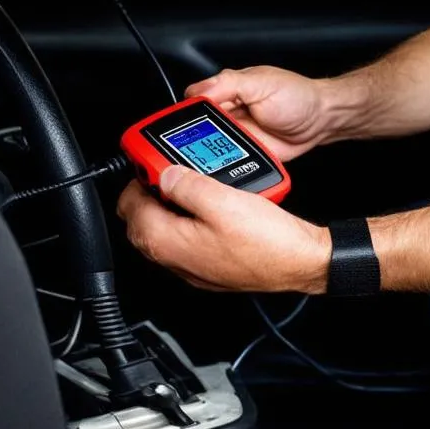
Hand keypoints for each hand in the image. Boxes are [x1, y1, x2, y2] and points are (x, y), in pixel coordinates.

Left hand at [117, 166, 330, 292]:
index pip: (130, 208)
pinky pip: (185, 240)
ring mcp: (193, 266)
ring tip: (187, 183)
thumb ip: (187, 185)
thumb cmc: (267, 240)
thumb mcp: (223, 199)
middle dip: (148, 193)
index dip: (137, 179)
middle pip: (141, 222)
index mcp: (168, 241)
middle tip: (164, 170)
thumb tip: (165, 174)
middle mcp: (175, 260)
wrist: (299, 262)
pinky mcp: (210, 267)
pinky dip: (186, 220)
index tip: (149, 161)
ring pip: (163, 232)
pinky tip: (207, 206)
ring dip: (167, 206)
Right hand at [186, 66, 327, 161]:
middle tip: (191, 151)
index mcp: (226, 92)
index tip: (180, 128)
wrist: (321, 121)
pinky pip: (227, 164)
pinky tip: (222, 172)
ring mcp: (236, 136)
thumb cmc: (297, 96)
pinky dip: (223, 169)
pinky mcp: (245, 155)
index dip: (183, 116)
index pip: (192, 104)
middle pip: (196, 131)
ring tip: (206, 163)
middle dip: (191, 141)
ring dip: (206, 157)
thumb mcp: (261, 83)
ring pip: (208, 150)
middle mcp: (227, 114)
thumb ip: (230, 84)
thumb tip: (199, 91)